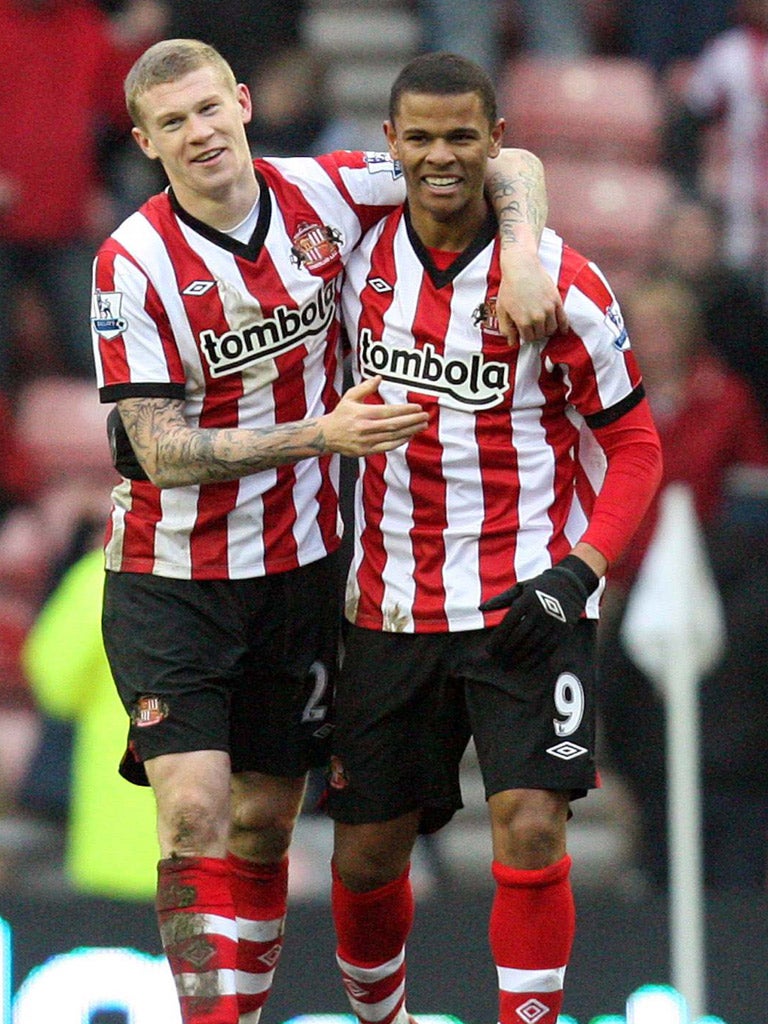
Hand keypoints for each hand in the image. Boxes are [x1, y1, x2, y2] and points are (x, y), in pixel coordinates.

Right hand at [321, 375, 427, 455]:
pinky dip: (399, 442)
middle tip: (425, 416)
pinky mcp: (367, 451)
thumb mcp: (350, 397)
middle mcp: (366, 428)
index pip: (388, 412)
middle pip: (394, 425)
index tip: (417, 408)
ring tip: (422, 425)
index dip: (405, 410)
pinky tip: (409, 436)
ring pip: (393, 436)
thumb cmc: (340, 415)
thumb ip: (366, 387)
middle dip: (412, 421)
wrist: (326, 435)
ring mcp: (367, 441)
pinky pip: (387, 447)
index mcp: (363, 414)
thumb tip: (379, 377)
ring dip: (410, 431)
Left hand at [479, 555, 597, 671]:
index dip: (497, 639)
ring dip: (519, 658)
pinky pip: (547, 649)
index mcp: (526, 600)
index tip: (489, 651)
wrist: (569, 584)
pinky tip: (525, 666)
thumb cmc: (538, 587)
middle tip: (497, 662)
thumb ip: (500, 599)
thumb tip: (480, 607)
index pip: (508, 624)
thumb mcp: (519, 588)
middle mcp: (539, 611)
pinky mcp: (562, 630)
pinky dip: (535, 660)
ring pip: (532, 645)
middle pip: (519, 637)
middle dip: (506, 651)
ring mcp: (552, 622)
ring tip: (508, 666)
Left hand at [496, 250, 568, 346]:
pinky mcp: (557, 301)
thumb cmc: (509, 287)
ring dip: (547, 329)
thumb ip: (506, 329)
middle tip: (532, 327)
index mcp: (523, 321)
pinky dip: (563, 327)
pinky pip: (563, 319)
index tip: (524, 331)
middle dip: (535, 333)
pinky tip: (562, 331)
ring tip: (542, 325)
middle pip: (540, 335)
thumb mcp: (502, 310)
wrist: (522, 267)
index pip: (528, 338)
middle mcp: (537, 318)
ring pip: (551, 329)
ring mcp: (549, 310)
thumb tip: (512, 344)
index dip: (525, 336)